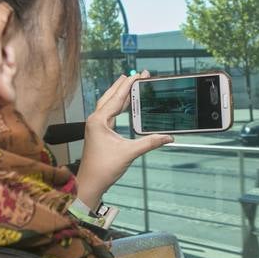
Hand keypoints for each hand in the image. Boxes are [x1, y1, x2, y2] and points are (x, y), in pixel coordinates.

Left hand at [74, 71, 172, 208]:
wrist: (90, 182)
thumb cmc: (104, 168)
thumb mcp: (129, 153)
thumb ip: (149, 143)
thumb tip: (168, 137)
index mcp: (99, 120)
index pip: (116, 98)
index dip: (129, 86)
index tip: (138, 75)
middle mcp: (95, 120)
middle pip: (110, 96)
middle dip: (124, 85)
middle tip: (137, 75)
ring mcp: (96, 125)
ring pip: (108, 104)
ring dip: (120, 93)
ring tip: (131, 84)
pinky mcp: (99, 132)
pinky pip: (109, 113)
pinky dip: (118, 105)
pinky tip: (125, 104)